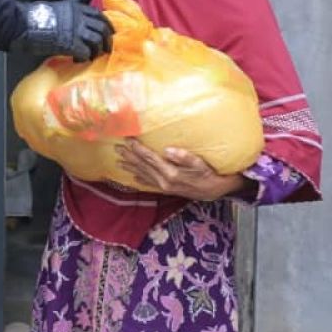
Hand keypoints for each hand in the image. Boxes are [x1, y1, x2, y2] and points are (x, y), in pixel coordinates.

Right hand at [10, 1, 113, 61]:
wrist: (22, 23)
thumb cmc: (31, 18)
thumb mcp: (54, 11)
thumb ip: (66, 18)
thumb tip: (68, 27)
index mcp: (75, 8)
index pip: (99, 15)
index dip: (105, 25)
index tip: (107, 32)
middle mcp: (79, 18)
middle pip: (102, 28)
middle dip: (107, 40)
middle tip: (106, 49)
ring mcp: (76, 31)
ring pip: (97, 41)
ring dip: (96, 51)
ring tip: (92, 57)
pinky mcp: (71, 44)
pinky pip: (85, 52)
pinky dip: (84, 58)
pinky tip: (78, 61)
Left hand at [116, 140, 250, 201]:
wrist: (215, 192)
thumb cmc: (209, 174)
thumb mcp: (201, 164)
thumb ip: (185, 157)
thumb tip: (168, 150)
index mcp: (171, 173)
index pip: (150, 158)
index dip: (138, 148)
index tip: (128, 139)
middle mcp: (164, 181)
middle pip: (143, 166)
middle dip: (129, 156)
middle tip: (116, 148)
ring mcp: (163, 187)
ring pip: (143, 175)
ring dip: (131, 167)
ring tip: (119, 161)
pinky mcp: (166, 190)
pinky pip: (149, 183)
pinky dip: (139, 179)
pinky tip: (132, 177)